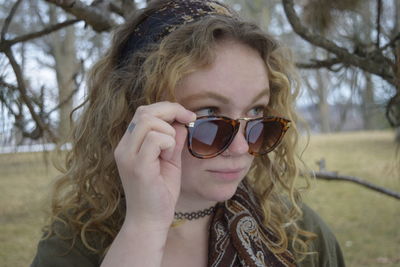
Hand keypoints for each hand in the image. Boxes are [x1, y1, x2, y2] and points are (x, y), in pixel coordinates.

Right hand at [114, 101, 195, 230]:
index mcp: (129, 144)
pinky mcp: (137, 167)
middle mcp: (123, 147)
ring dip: (169, 131)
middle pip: (144, 111)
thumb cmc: (161, 192)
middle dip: (171, 110)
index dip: (167, 108)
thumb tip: (182, 121)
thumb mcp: (170, 159)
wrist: (150, 221)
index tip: (188, 116)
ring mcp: (127, 156)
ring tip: (171, 151)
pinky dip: (169, 143)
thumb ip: (173, 139)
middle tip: (190, 119)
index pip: (143, 112)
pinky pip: (154, 139)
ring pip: (149, 121)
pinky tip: (168, 157)